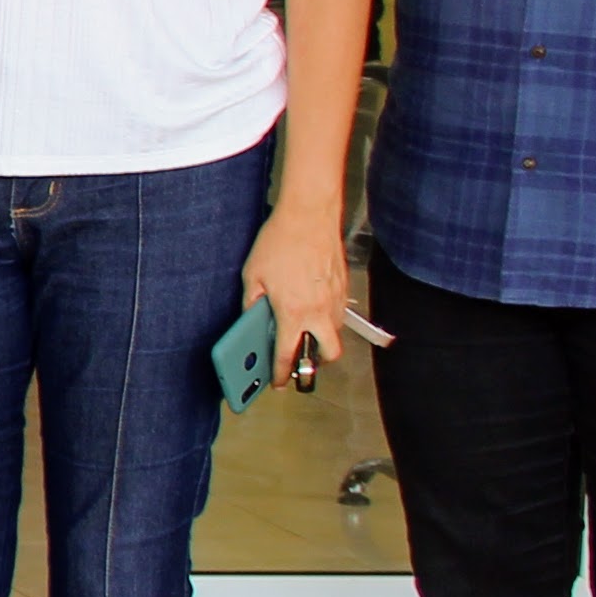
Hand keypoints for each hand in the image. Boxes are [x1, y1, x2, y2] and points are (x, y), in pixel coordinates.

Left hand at [243, 197, 347, 394]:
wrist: (309, 215)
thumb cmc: (279, 242)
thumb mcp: (253, 276)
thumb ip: (251, 304)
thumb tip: (251, 322)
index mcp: (294, 312)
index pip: (288, 354)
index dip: (282, 373)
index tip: (279, 381)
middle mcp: (320, 311)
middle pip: (328, 354)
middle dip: (315, 363)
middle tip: (298, 358)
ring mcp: (336, 299)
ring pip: (336, 333)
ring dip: (321, 338)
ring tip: (302, 330)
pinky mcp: (344, 287)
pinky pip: (339, 313)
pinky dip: (327, 318)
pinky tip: (310, 306)